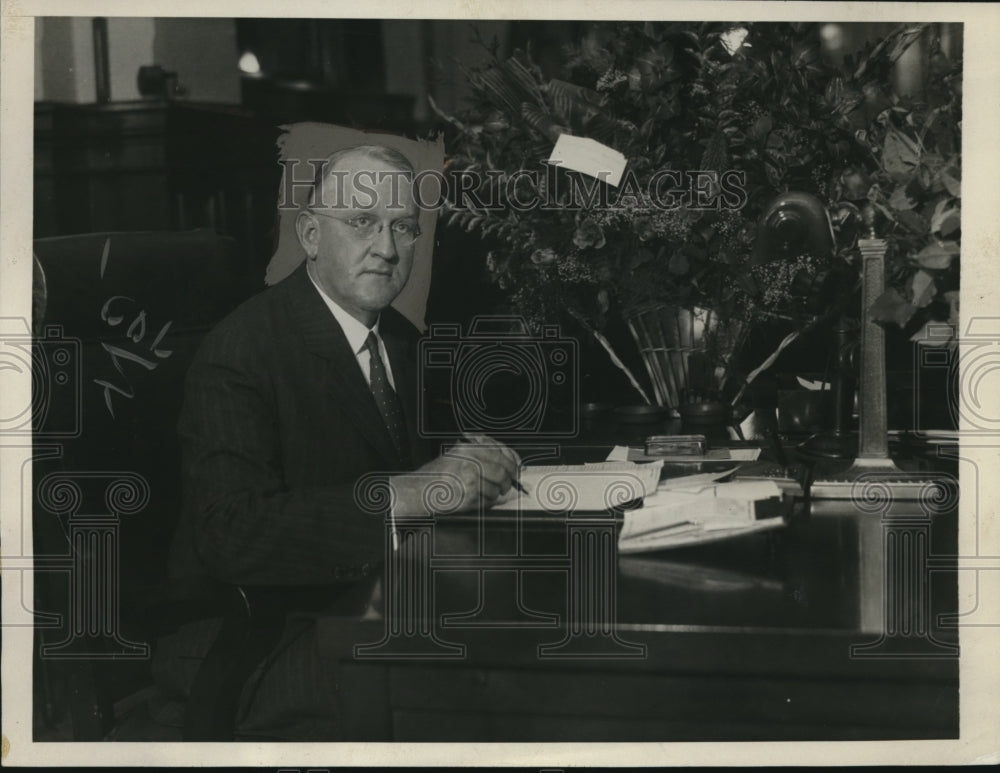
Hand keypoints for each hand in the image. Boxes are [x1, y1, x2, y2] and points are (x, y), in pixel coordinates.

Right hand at [390, 434, 519, 513]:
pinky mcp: (469, 496)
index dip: (513, 462)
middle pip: (503, 470)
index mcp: (469, 449)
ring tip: (487, 493)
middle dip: (508, 480)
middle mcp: (471, 462)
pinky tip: (477, 499)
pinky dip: (487, 502)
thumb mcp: (457, 455)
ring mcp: (470, 480)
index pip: (501, 453)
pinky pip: (488, 501)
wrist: (419, 490)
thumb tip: (507, 461)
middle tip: (508, 484)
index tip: (516, 469)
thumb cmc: (436, 474)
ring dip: (496, 493)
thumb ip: (481, 455)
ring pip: (497, 487)